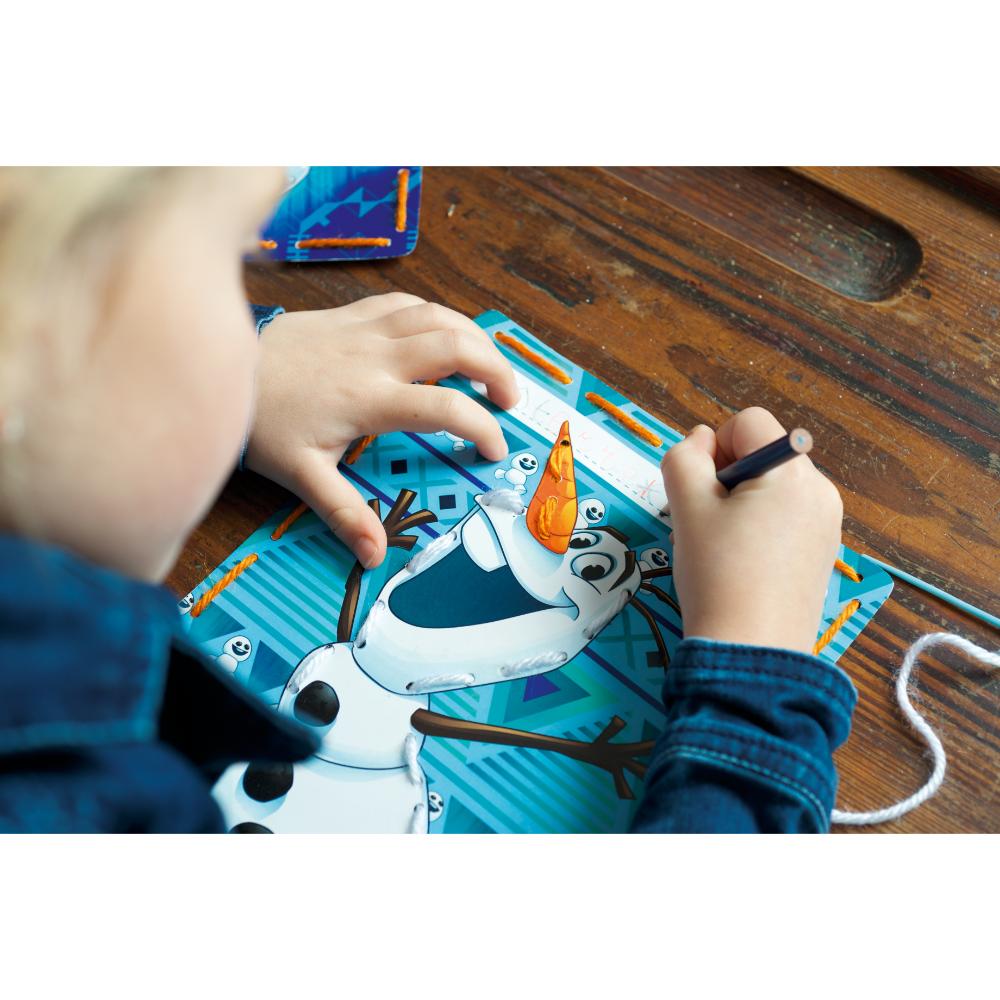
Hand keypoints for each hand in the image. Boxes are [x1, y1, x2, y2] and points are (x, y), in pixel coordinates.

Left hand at [245, 294, 518, 567]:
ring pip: (438, 315)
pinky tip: (441, 331)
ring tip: (487, 363)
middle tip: (508, 398)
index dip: (482, 427)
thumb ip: (344, 512)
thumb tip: (375, 555)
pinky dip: (435, 314)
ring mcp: (365, 330)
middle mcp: (377, 357)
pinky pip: (406, 302)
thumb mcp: (302, 474)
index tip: (493, 448)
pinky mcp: (350, 314)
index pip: (446, 407)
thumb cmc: (263, 422)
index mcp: (372, 399)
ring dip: (473, 336)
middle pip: (456, 346)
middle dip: (496, 369)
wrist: (224, 370)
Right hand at [661, 407, 842, 654]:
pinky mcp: (824, 552)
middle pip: (763, 453)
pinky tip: (746, 563)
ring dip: (742, 502)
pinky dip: (762, 527)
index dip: (714, 447)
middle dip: (729, 476)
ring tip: (725, 547)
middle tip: (708, 523)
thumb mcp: (687, 507)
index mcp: (792, 471)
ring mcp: (828, 523)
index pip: (748, 423)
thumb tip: (701, 441)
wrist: (750, 650)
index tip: (702, 491)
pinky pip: (787, 517)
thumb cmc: (716, 573)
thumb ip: (684, 457)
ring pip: (773, 486)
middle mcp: (820, 490)